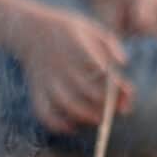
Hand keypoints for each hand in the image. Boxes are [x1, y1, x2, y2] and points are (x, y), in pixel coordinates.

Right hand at [12, 6, 134, 134]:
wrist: (29, 30)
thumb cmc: (68, 31)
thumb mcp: (90, 28)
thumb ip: (110, 45)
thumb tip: (123, 63)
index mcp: (76, 47)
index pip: (98, 68)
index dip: (114, 84)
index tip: (127, 92)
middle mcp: (61, 64)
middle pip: (84, 89)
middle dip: (104, 104)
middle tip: (118, 111)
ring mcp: (47, 79)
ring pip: (65, 102)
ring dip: (84, 115)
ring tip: (98, 119)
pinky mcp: (37, 90)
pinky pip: (43, 111)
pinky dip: (56, 124)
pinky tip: (71, 127)